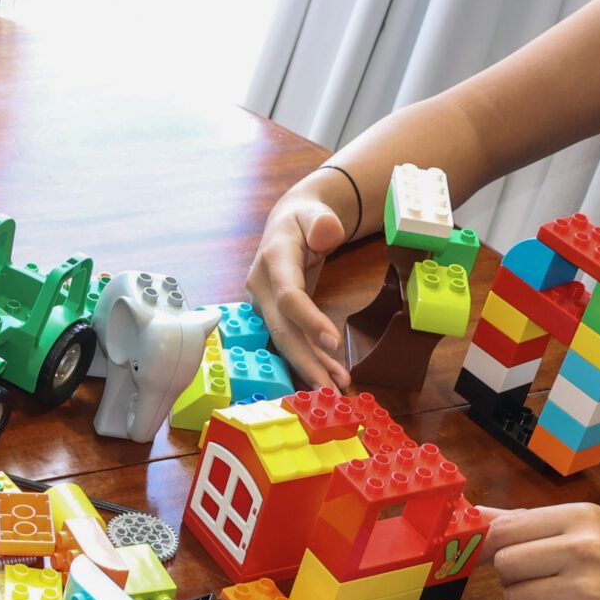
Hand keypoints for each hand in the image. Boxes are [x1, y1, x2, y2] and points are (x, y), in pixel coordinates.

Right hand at [248, 189, 351, 389]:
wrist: (288, 223)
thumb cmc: (304, 217)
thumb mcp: (314, 210)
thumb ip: (322, 221)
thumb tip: (327, 233)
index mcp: (273, 260)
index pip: (289, 296)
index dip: (309, 320)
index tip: (334, 342)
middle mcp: (263, 287)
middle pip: (282, 330)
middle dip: (305, 361)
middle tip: (329, 389)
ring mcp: (266, 304)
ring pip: (286, 341)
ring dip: (311, 366)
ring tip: (336, 389)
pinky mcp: (275, 315)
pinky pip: (294, 340)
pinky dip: (312, 358)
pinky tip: (330, 375)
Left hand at [484, 504, 599, 599]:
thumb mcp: (593, 531)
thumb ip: (532, 525)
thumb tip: (472, 516)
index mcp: (583, 517)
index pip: (504, 529)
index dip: (493, 547)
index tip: (502, 557)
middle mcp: (584, 549)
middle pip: (504, 565)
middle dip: (515, 579)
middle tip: (548, 584)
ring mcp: (588, 591)